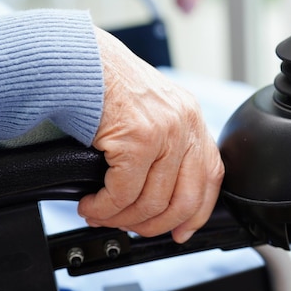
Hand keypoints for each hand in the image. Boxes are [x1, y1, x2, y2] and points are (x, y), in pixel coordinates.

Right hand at [78, 27, 223, 242]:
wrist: (79, 59)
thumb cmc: (107, 83)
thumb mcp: (151, 110)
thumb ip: (165, 145)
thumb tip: (159, 195)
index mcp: (190, 117)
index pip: (211, 176)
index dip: (198, 212)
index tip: (182, 231)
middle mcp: (184, 123)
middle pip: (184, 199)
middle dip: (154, 225)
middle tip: (130, 228)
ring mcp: (164, 131)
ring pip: (151, 202)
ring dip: (121, 218)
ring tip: (101, 214)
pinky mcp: (138, 138)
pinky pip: (123, 193)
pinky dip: (103, 208)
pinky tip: (91, 205)